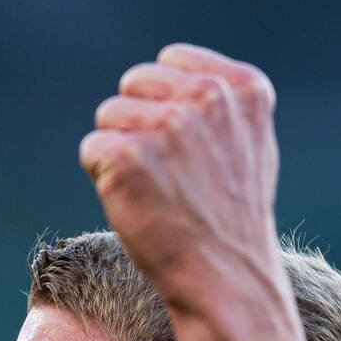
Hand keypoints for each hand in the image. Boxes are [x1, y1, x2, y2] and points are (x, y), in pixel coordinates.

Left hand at [80, 45, 282, 314]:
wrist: (226, 278)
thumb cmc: (232, 219)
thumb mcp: (249, 145)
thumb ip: (218, 105)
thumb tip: (171, 77)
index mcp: (242, 88)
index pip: (171, 62)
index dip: (167, 106)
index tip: (189, 151)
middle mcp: (207, 97)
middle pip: (135, 84)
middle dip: (140, 124)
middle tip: (169, 176)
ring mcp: (166, 125)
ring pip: (109, 115)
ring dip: (120, 152)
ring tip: (156, 191)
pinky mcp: (128, 155)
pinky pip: (92, 149)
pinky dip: (104, 180)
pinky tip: (138, 205)